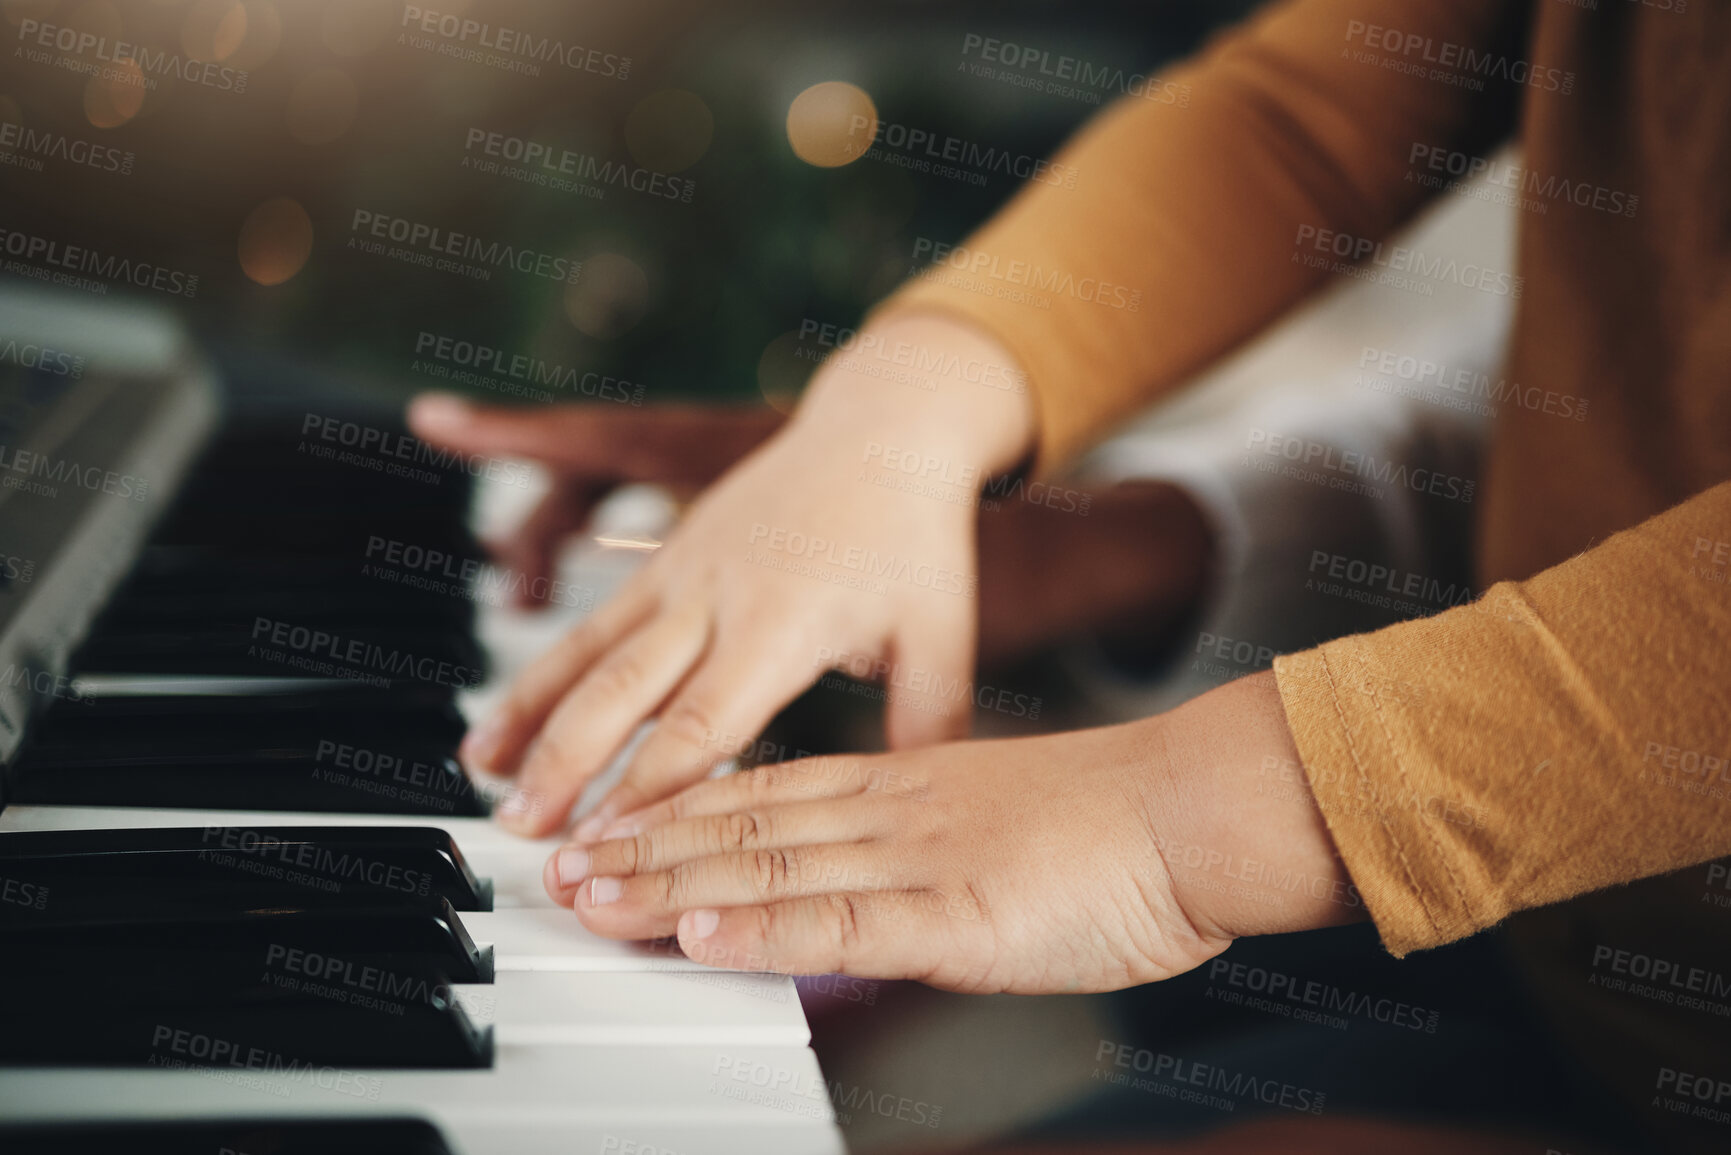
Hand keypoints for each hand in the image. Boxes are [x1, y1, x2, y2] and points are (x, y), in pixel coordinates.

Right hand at [445, 313, 1038, 837]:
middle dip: (567, 764)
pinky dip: (540, 673)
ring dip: (531, 716)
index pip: (703, 725)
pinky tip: (501, 719)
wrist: (881, 430)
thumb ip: (925, 724)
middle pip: (625, 691)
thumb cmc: (915, 537)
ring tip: (480, 775)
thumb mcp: (941, 634)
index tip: (612, 848)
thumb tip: (919, 815)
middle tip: (525, 830)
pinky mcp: (664, 560)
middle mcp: (718, 598)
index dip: (650, 792)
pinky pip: (591, 625)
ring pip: (588, 653)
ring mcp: (682, 574)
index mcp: (783, 625)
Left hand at [544, 671, 1361, 992]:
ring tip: (592, 896)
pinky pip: (839, 919)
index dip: (682, 810)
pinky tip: (699, 931)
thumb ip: (926, 858)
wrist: (1195, 809)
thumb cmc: (1115, 825)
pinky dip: (761, 926)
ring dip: (671, 884)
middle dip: (646, 848)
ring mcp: (917, 857)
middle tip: (566, 864)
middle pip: (745, 825)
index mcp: (905, 783)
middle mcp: (892, 810)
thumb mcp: (1001, 826)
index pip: (768, 793)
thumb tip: (869, 902)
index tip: (616, 824)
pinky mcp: (954, 911)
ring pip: (770, 867)